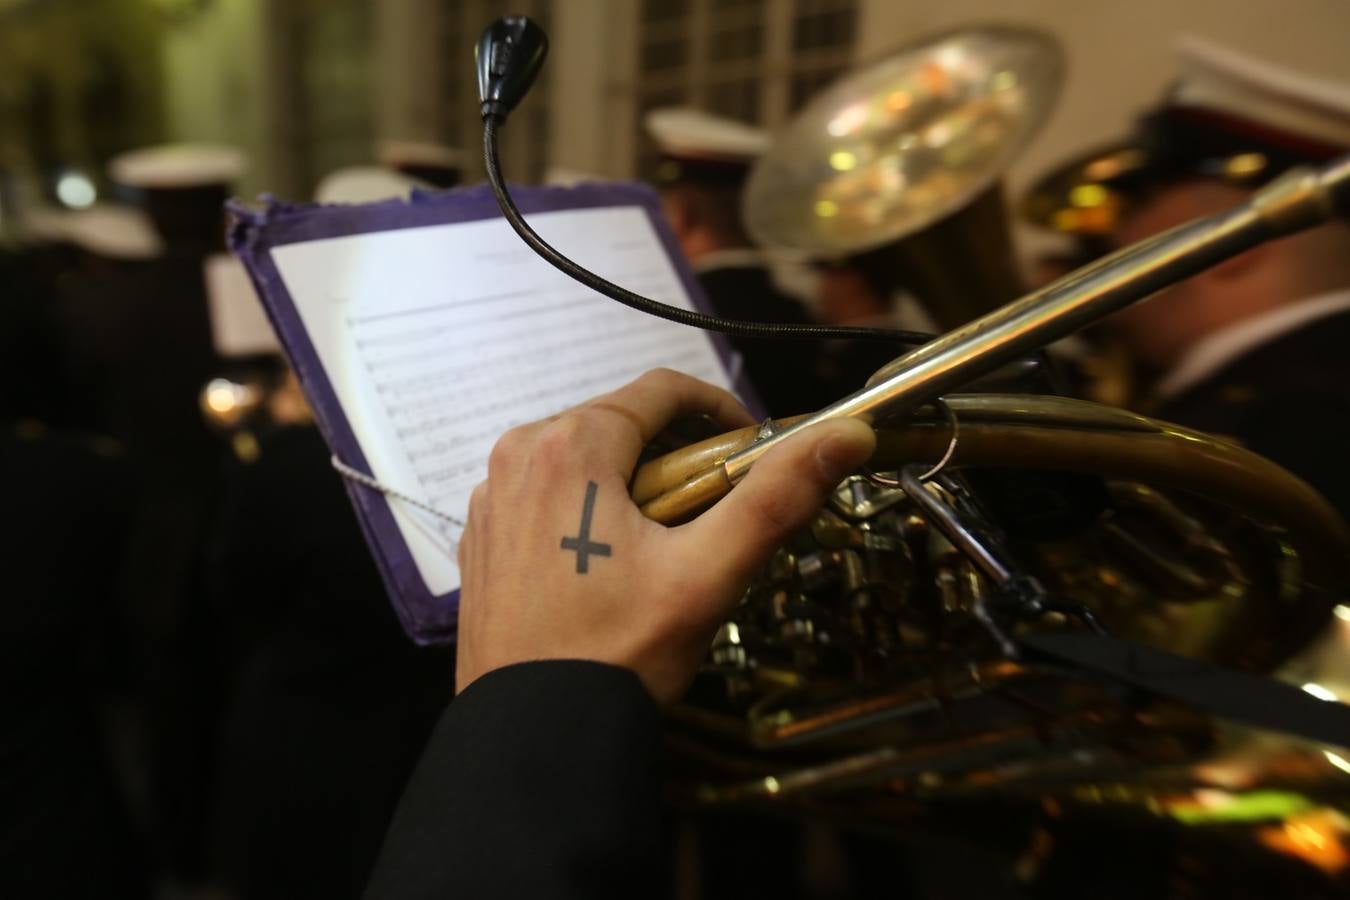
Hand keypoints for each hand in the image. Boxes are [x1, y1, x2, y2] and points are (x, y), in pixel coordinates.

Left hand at [455, 368, 875, 702]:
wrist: (536, 736)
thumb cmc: (618, 654)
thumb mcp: (707, 574)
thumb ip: (775, 498)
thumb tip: (845, 435)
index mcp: (569, 446)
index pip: (662, 390)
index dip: (721, 410)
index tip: (754, 451)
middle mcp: (518, 455)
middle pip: (622, 423)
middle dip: (679, 455)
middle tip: (718, 512)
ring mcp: (492, 496)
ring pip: (586, 459)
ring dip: (636, 484)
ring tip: (671, 546)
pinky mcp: (484, 535)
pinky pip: (549, 495)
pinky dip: (591, 511)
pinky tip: (615, 567)